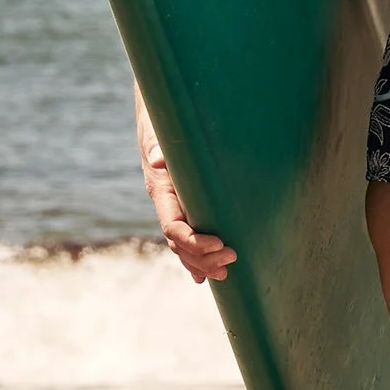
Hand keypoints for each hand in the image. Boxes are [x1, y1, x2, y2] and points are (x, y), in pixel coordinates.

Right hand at [134, 83, 233, 283]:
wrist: (157, 114)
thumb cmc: (164, 121)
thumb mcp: (161, 129)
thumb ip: (158, 144)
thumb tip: (157, 157)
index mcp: (160, 189)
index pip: (173, 226)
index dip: (195, 241)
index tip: (221, 244)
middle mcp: (164, 202)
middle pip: (178, 243)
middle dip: (203, 258)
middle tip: (232, 261)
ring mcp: (171, 205)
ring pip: (181, 245)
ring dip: (200, 262)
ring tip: (224, 275)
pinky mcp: (181, 204)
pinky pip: (185, 236)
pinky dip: (194, 257)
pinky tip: (204, 275)